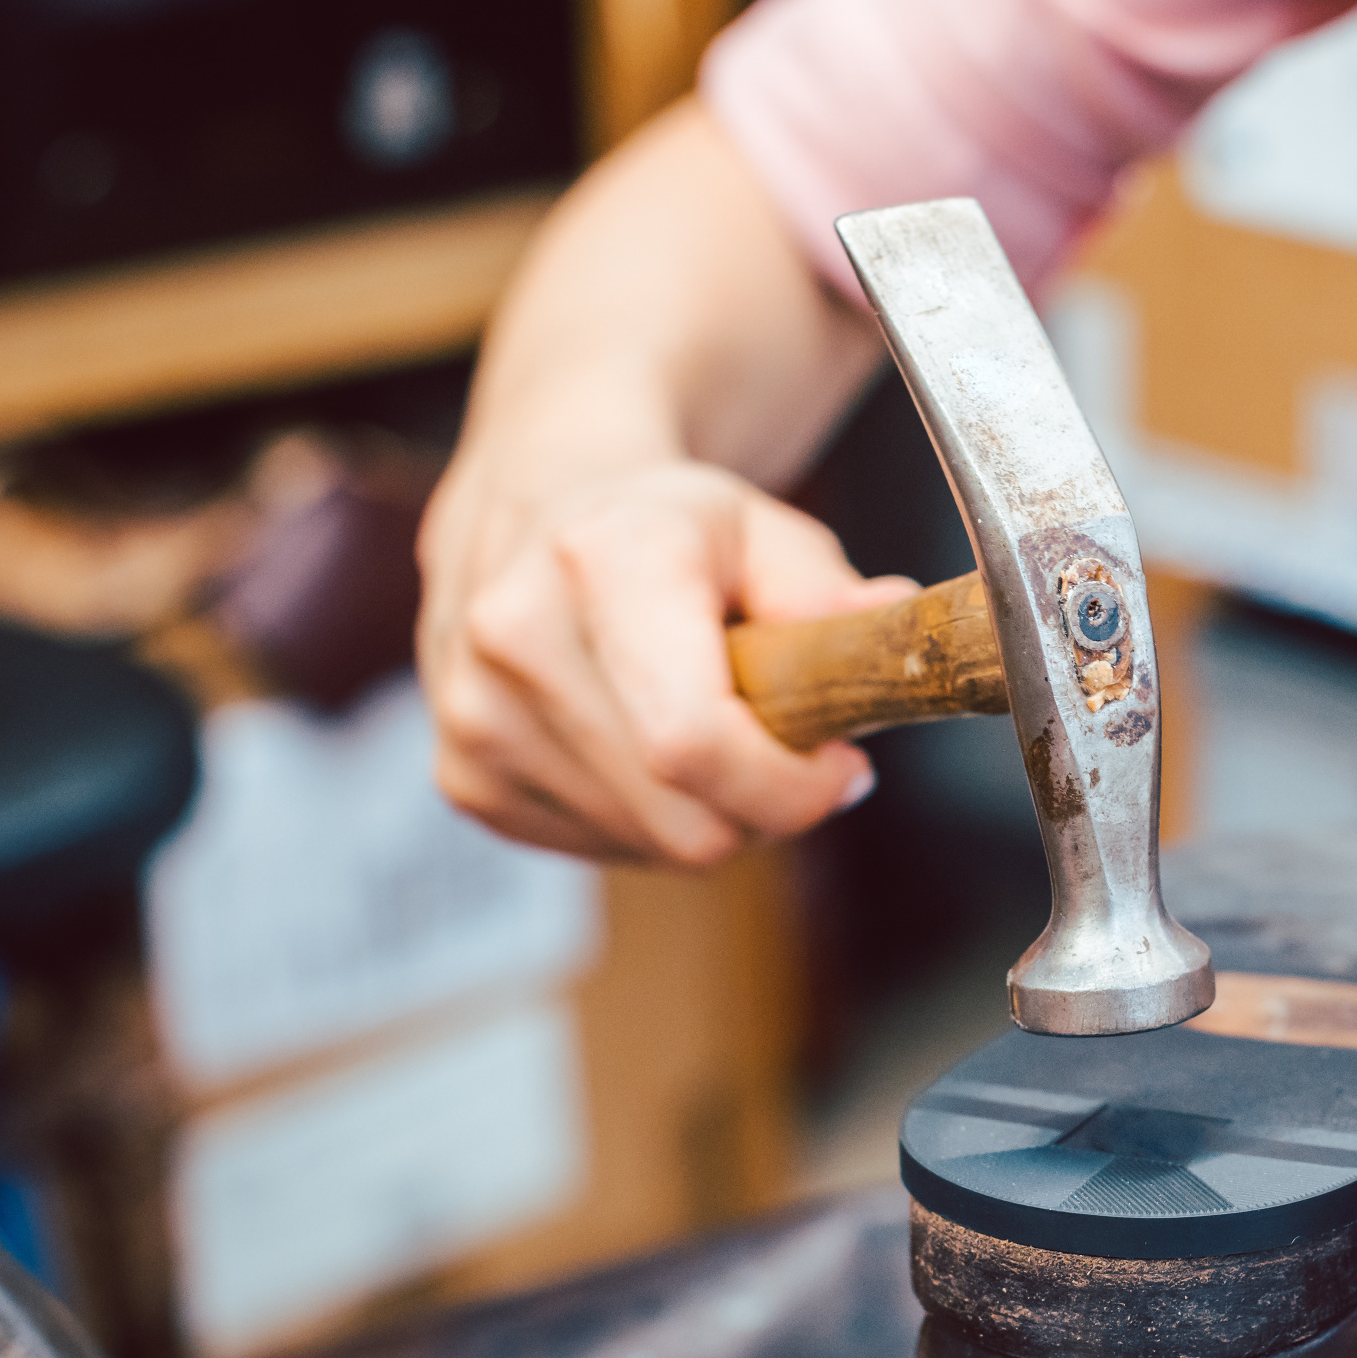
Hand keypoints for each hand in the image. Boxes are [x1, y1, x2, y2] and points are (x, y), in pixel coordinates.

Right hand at [419, 434, 911, 867]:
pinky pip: (602, 849)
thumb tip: (893, 629)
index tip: (838, 767)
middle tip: (786, 748)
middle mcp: (516, 635)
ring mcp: (476, 715)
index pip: (695, 743)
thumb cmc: (665, 526)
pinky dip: (650, 820)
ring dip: (708, 812)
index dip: (789, 788)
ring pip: (651, 846)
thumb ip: (831, 594)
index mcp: (602, 560)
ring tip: (706, 729)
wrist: (533, 508)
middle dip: (764, 805)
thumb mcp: (765, 532)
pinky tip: (645, 748)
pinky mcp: (463, 777)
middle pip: (685, 820)